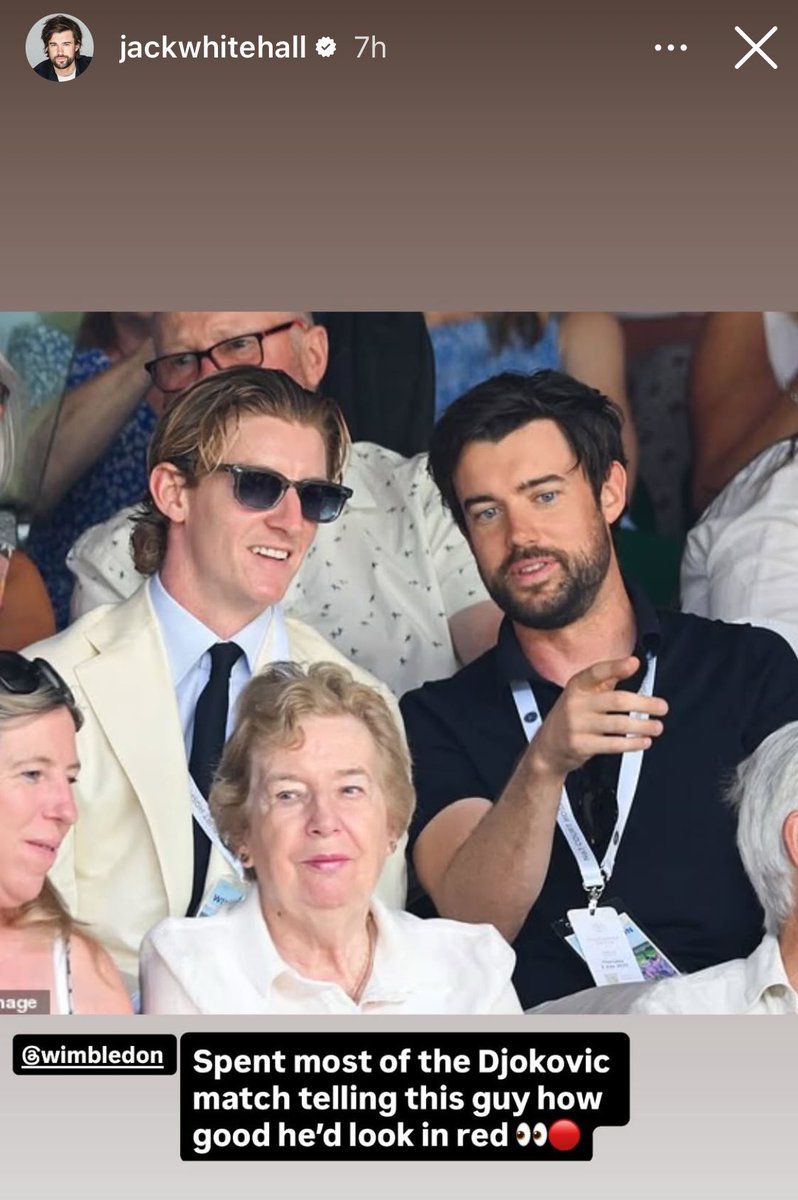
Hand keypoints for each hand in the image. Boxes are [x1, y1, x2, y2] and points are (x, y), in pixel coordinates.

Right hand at [527, 656, 667, 779]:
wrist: (548, 747)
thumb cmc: (572, 716)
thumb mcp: (582, 693)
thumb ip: (606, 679)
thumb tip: (631, 663)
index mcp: (577, 686)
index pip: (596, 672)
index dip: (616, 667)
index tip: (634, 664)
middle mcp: (575, 703)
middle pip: (616, 700)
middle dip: (644, 704)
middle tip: (661, 707)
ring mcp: (577, 725)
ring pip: (618, 724)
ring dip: (643, 726)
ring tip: (657, 726)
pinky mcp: (580, 745)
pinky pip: (612, 744)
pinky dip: (632, 744)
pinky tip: (643, 741)